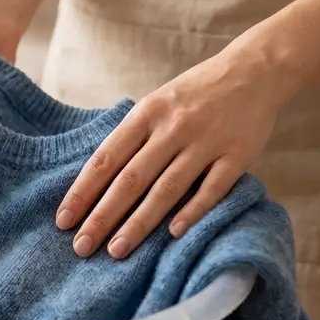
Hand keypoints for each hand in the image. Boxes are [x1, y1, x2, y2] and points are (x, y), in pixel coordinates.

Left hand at [56, 47, 292, 258]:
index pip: (105, 158)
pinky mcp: (237, 155)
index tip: (63, 220)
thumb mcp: (157, 103)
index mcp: (147, 113)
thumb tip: (96, 180)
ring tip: (117, 250)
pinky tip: (173, 234)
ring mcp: (206, 142)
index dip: (82, 191)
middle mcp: (173, 127)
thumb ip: (132, 137)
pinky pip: (212, 188)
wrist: (256, 70)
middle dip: (102, 216)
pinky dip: (193, 211)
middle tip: (82, 246)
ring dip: (139, 222)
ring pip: (167, 188)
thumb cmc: (196, 93)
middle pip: (131, 179)